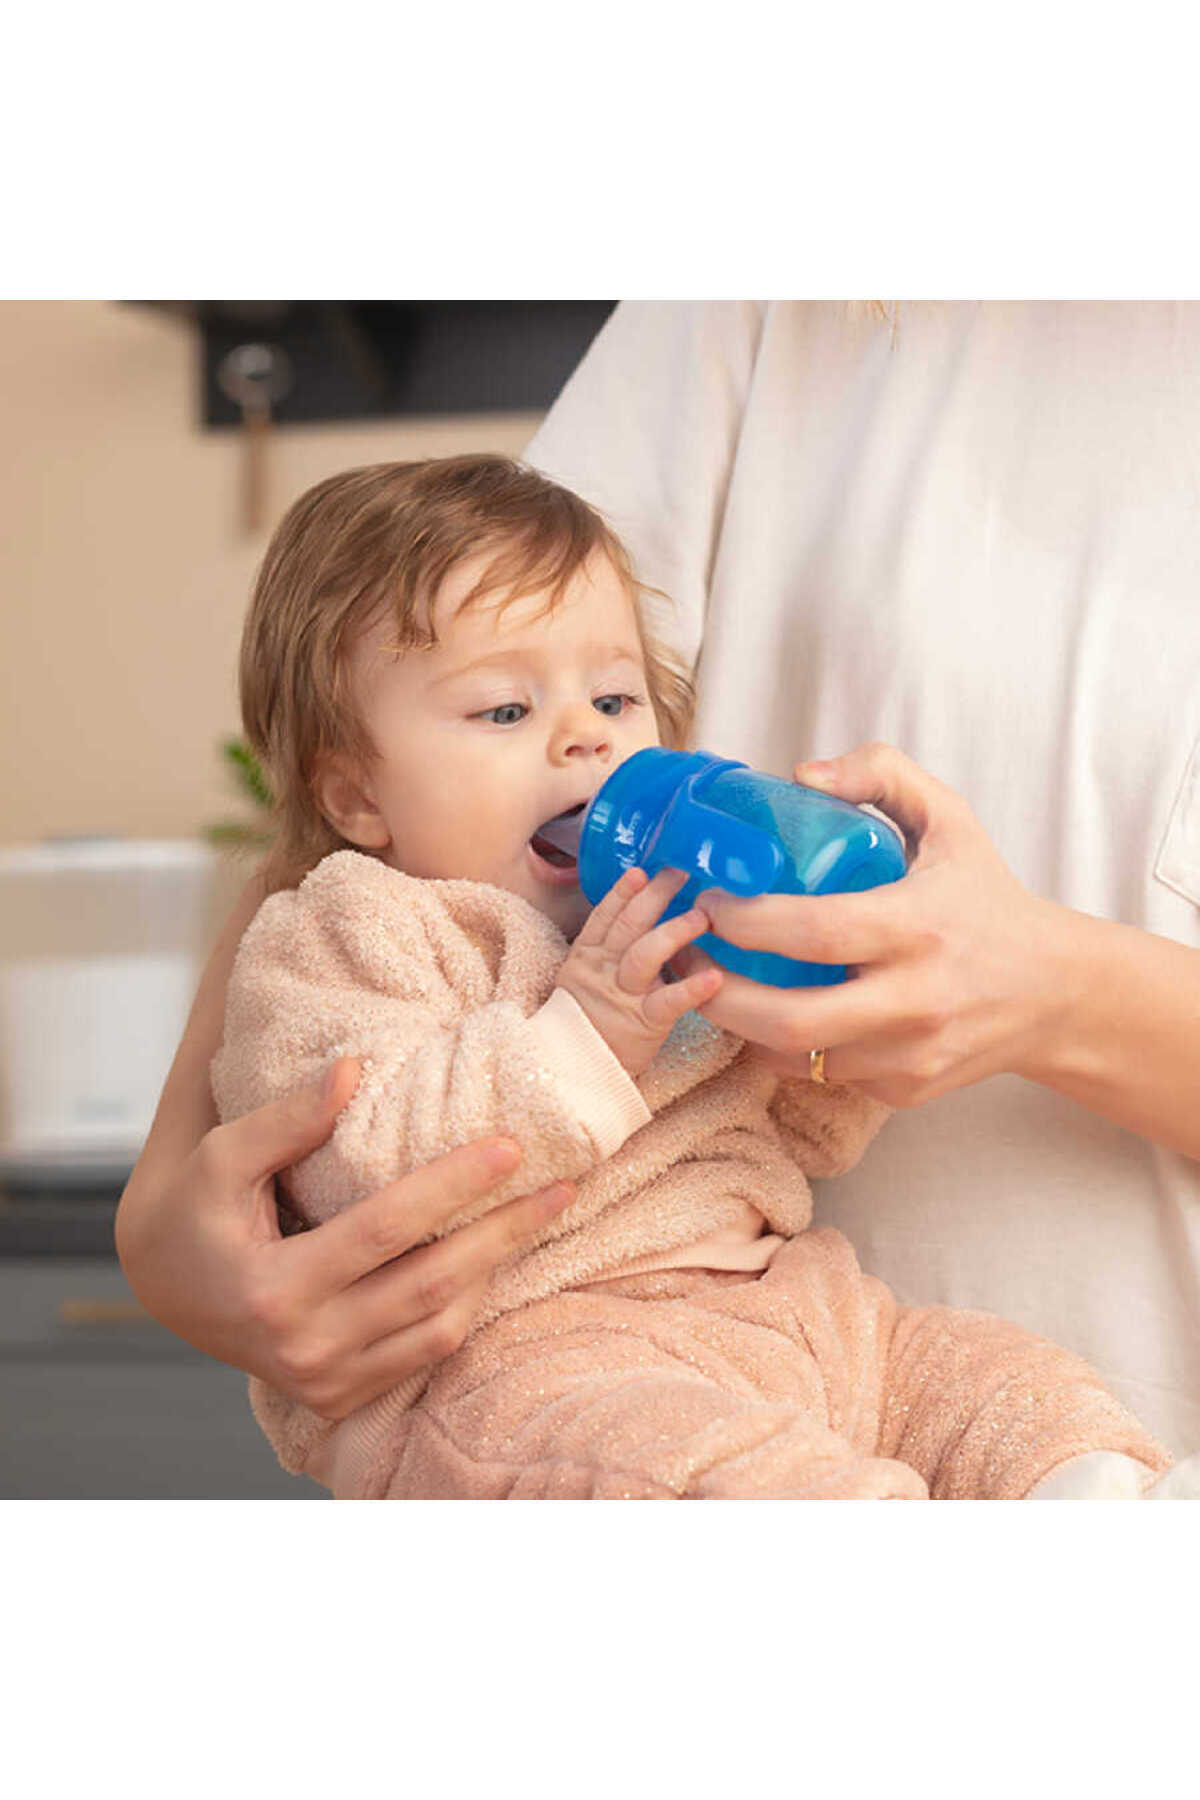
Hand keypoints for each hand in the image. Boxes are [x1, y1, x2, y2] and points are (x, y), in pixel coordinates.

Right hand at [115, 1058, 573, 1417]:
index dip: (452, 1185)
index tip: (511, 1146)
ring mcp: (326, 1380)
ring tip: (541, 1215)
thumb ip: (287, 1118)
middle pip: (430, 1285)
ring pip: (439, 1328)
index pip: (384, 1229)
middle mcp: (304, 1347)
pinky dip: (466, 1305)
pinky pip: (424, 1353)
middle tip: (562, 1185)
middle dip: (504, 1232)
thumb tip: (355, 1068)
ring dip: (497, 1270)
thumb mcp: (222, 1156)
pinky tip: (496, 1258)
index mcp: (272, 1289)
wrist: (165, 1285)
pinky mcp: (340, 1396)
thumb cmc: (195, 1207)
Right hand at [554, 866, 723, 1077]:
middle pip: (628, 926)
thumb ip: (614, 948)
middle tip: (681, 874)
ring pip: (644, 956)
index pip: (605, 916)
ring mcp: (623, 995)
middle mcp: (604, 969)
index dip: (623, 892)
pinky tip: (714, 976)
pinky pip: (668, 1002)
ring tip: (701, 917)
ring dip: (673, 932)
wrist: (578, 1067)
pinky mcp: (644, 1022)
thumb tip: (648, 913)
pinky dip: (691, 988)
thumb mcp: (590, 977)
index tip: (641, 871)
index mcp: (589, 955)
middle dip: (654, 897)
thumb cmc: (592, 1019)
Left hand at [669, 742, 1068, 1107]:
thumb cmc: (986, 898)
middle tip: (683, 957)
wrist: (1056, 993)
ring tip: (709, 982)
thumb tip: (801, 774)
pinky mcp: (904, 1090)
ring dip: (738, 1025)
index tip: (707, 903)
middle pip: (790, 1020)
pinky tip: (766, 1013)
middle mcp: (914, 1001)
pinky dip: (782, 1048)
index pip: (813, 933)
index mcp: (918, 927)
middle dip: (716, 994)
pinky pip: (820, 1075)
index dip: (745, 922)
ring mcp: (908, 1055)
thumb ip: (881, 773)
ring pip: (794, 1058)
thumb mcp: (949, 819)